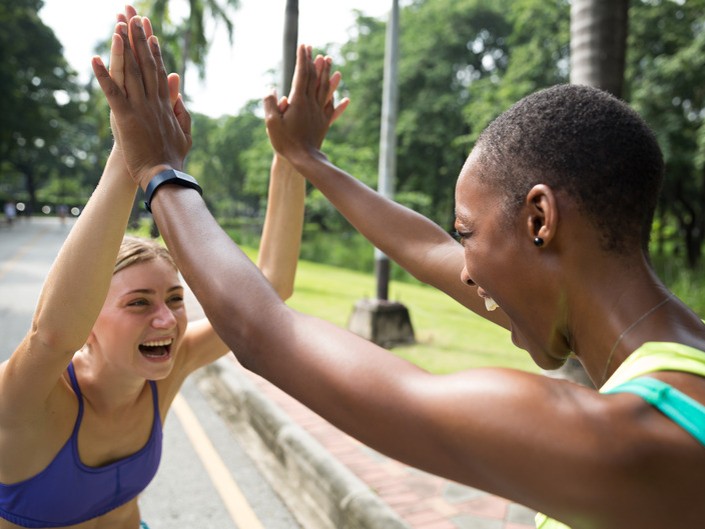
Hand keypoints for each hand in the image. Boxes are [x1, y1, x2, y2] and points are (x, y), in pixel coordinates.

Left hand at [92, 15, 190, 188]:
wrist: (164, 175)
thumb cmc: (172, 157)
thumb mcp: (184, 132)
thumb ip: (181, 110)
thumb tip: (179, 90)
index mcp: (166, 104)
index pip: (159, 70)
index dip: (153, 49)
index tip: (150, 31)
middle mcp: (154, 101)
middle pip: (145, 63)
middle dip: (139, 38)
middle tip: (134, 16)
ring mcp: (140, 108)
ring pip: (130, 72)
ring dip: (123, 47)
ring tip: (118, 25)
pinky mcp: (126, 117)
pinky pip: (112, 92)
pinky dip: (102, 75)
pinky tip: (94, 59)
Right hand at [263, 44, 348, 160]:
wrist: (304, 159)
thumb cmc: (285, 142)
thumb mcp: (271, 123)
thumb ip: (271, 103)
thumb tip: (271, 89)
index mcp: (298, 102)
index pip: (301, 74)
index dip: (303, 59)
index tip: (303, 46)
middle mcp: (311, 104)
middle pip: (315, 78)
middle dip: (314, 62)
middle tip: (314, 49)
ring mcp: (320, 113)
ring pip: (325, 90)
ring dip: (327, 74)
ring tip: (330, 62)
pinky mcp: (324, 123)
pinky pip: (333, 110)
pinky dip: (339, 102)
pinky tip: (345, 98)